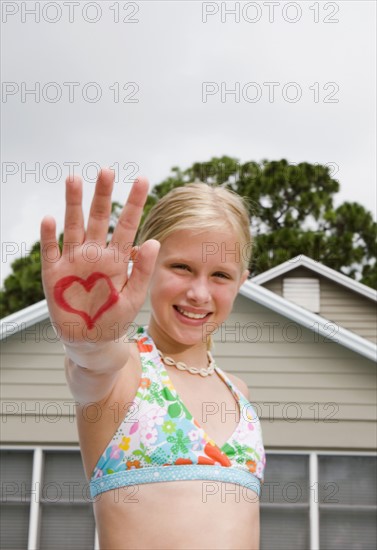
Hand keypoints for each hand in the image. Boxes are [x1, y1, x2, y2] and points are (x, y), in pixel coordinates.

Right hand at [40, 168, 159, 346]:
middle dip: (102, 195)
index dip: (134, 202)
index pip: (127, 224)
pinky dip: (49, 237)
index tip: (142, 180)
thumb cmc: (114, 318)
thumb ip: (143, 270)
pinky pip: (51, 252)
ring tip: (74, 179)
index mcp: (117, 258)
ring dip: (73, 204)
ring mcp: (74, 262)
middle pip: (98, 218)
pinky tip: (50, 219)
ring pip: (73, 226)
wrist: (91, 340)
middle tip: (106, 171)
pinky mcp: (54, 274)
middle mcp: (95, 254)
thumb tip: (154, 241)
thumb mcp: (134, 297)